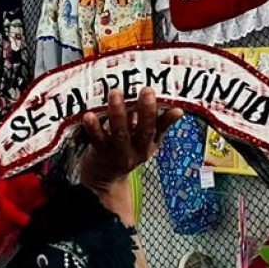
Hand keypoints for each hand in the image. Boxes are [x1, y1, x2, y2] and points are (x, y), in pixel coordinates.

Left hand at [78, 88, 180, 209]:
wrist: (104, 178)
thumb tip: (179, 110)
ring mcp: (116, 153)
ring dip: (118, 113)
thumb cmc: (127, 151)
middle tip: (146, 89)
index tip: (163, 97)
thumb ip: (161, 125)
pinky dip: (93, 127)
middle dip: (144, 110)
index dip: (163, 116)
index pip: (156, 129)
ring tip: (116, 93)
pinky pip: (96, 139)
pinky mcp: (99, 153)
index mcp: (147, 146)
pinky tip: (89, 115)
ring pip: (120, 133)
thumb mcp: (147, 143)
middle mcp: (135, 151)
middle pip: (142, 131)